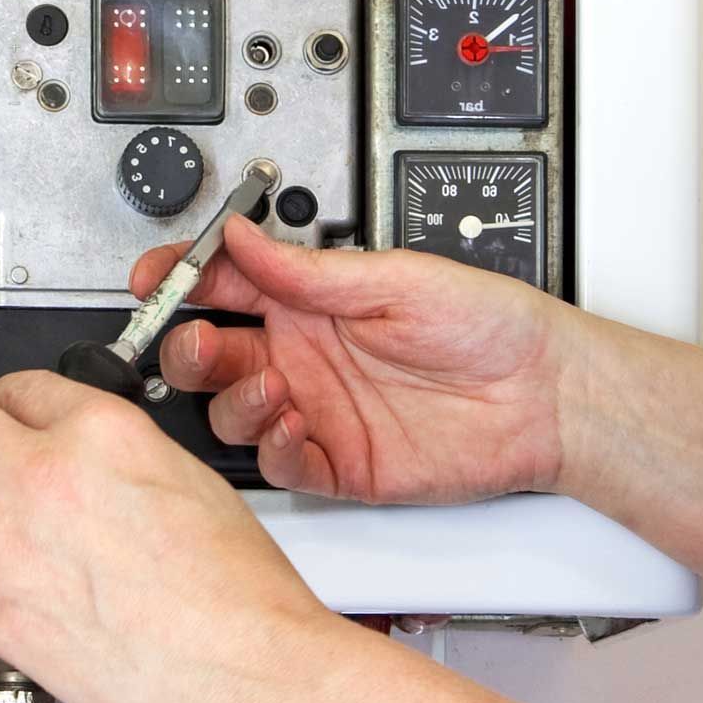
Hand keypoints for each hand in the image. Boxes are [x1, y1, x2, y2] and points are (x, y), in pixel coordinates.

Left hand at [0, 372, 358, 702]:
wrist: (241, 669)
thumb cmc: (235, 591)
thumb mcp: (190, 479)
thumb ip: (117, 456)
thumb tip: (82, 457)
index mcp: (101, 433)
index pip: (17, 385)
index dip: (11, 404)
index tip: (8, 421)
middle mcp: (44, 476)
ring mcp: (6, 542)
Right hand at [131, 218, 574, 503]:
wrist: (547, 396)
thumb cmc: (491, 326)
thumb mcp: (396, 279)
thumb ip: (309, 269)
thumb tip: (240, 237)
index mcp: (312, 301)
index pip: (224, 285)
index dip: (182, 279)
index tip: (156, 277)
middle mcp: (305, 356)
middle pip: (211, 354)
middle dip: (187, 346)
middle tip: (197, 341)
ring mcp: (318, 410)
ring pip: (233, 412)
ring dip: (234, 399)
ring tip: (272, 385)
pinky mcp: (339, 465)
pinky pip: (280, 465)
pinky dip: (273, 449)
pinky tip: (295, 426)